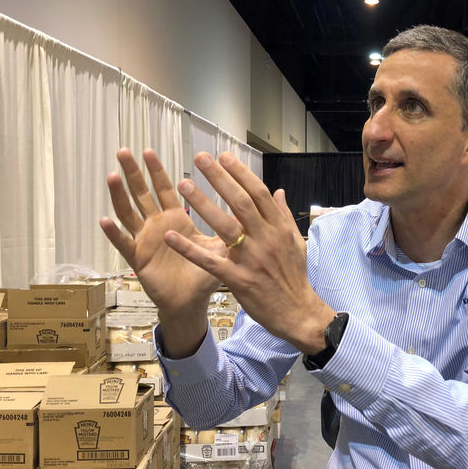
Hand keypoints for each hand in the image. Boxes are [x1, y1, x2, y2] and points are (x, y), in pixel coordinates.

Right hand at [100, 149, 225, 350]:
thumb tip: (249, 211)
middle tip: (124, 151)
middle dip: (133, 173)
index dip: (157, 171)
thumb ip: (229, 226)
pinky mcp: (138, 259)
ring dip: (120, 195)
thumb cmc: (204, 273)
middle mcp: (157, 226)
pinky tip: (105, 220)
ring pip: (129, 213)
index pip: (165, 189)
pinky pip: (124, 245)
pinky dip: (114, 233)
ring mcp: (144, 241)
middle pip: (142, 194)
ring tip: (113, 176)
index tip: (149, 151)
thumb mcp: (218, 246)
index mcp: (175, 219)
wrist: (192, 301)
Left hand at [165, 151, 334, 354]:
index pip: (259, 193)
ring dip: (202, 204)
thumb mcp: (295, 242)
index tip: (223, 157)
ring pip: (225, 226)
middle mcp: (265, 239)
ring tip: (183, 185)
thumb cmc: (294, 277)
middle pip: (241, 202)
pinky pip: (210, 261)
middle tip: (200, 159)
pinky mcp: (238, 279)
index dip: (240, 173)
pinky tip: (170, 236)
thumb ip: (284, 216)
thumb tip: (279, 191)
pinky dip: (189, 249)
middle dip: (219, 178)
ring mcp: (251, 259)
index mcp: (278, 228)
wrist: (297, 312)